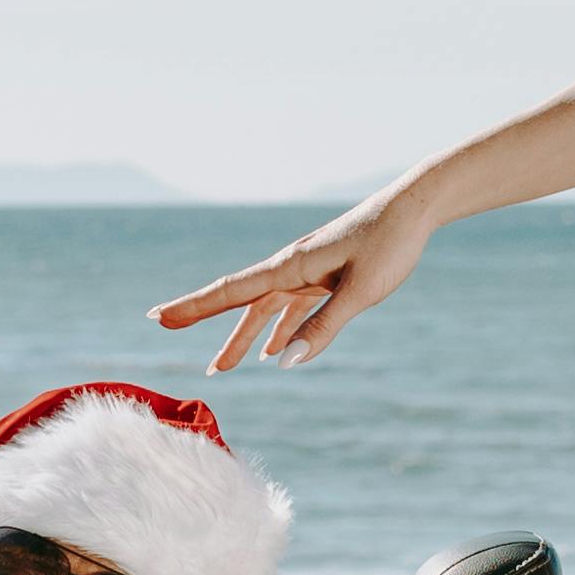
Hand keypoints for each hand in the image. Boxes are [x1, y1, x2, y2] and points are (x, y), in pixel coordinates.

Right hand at [148, 177, 443, 371]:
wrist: (415, 207)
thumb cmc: (389, 244)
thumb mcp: (360, 291)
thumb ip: (323, 327)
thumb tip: (285, 363)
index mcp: (291, 267)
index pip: (232, 292)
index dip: (194, 306)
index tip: (159, 317)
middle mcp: (291, 268)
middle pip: (239, 300)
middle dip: (203, 316)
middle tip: (164, 326)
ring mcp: (307, 272)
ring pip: (265, 309)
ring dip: (243, 336)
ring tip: (222, 367)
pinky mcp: (326, 276)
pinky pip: (292, 307)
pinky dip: (279, 329)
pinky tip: (276, 350)